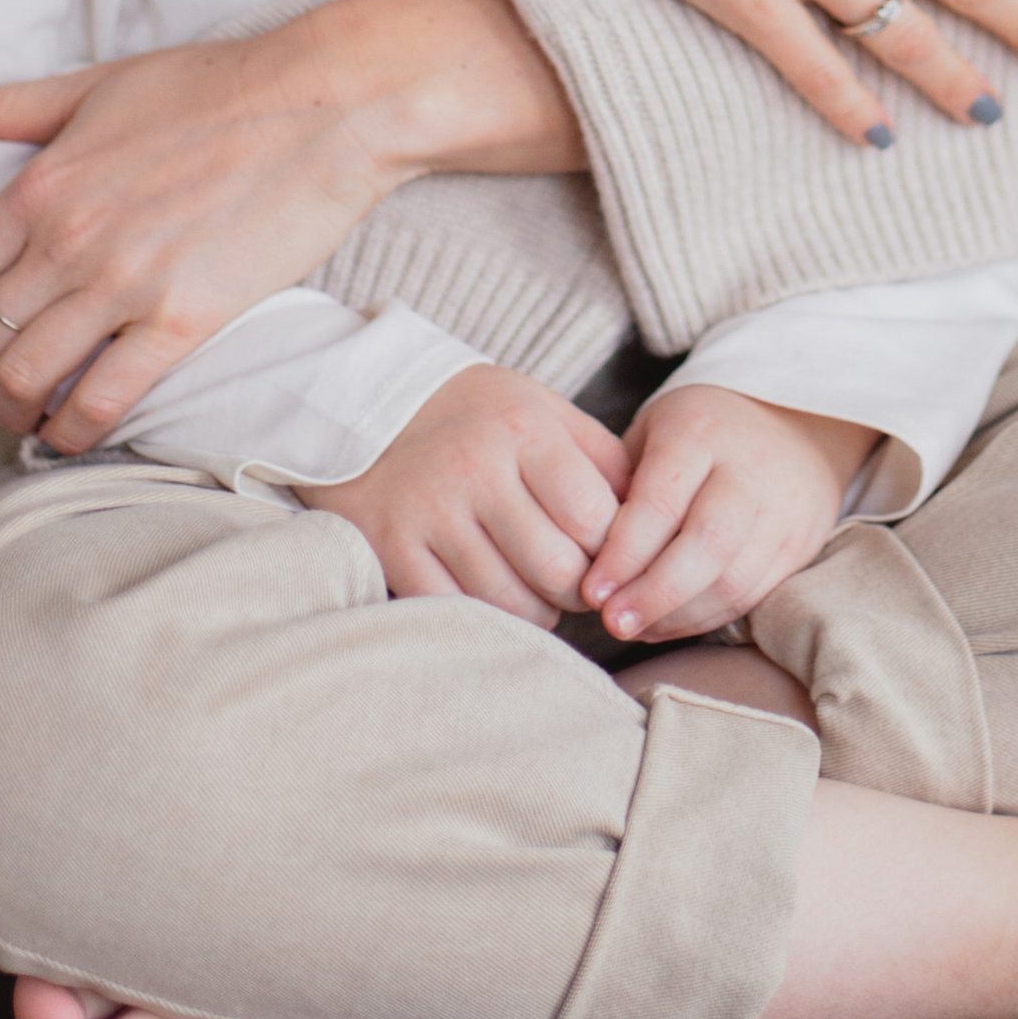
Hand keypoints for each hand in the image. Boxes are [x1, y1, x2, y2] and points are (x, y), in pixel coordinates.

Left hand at [0, 0, 582, 448]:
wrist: (326, 103)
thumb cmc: (218, 85)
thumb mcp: (99, 82)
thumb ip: (6, 105)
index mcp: (40, 183)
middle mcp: (68, 240)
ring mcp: (124, 284)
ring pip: (26, 380)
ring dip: (12, 412)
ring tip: (25, 416)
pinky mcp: (184, 320)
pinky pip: (102, 401)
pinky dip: (72, 432)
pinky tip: (72, 434)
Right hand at [297, 368, 629, 628]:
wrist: (363, 400)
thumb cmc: (474, 413)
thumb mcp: (542, 409)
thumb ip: (599, 458)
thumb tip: (653, 516)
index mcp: (524, 430)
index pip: (596, 519)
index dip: (615, 550)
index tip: (609, 555)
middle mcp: (476, 469)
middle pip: (559, 569)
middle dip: (580, 589)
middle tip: (575, 582)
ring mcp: (429, 512)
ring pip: (513, 602)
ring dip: (537, 611)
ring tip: (535, 588)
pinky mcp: (391, 548)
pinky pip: (458, 610)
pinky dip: (486, 617)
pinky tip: (493, 595)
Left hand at [579, 384, 878, 644]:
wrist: (797, 423)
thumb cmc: (701, 431)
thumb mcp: (656, 430)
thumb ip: (622, 481)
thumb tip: (583, 552)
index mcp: (700, 432)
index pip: (661, 501)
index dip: (624, 553)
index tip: (591, 590)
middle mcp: (748, 467)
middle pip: (706, 544)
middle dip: (653, 593)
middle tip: (611, 622)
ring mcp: (781, 508)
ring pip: (733, 579)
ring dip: (677, 616)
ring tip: (634, 628)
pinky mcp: (799, 544)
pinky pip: (752, 594)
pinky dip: (706, 618)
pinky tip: (668, 623)